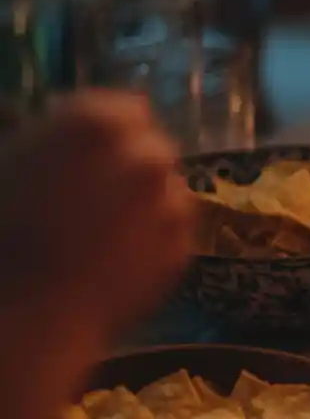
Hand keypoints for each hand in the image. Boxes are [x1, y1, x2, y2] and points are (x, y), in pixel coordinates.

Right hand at [0, 91, 196, 341]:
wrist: (30, 311)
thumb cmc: (2, 231)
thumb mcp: (10, 165)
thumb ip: (52, 139)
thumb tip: (69, 137)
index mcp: (96, 123)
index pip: (125, 108)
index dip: (105, 129)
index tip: (86, 150)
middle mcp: (146, 155)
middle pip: (149, 147)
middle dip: (128, 163)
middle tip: (95, 192)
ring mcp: (172, 202)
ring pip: (167, 188)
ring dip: (145, 200)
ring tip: (104, 231)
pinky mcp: (183, 245)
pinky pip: (173, 230)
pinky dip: (155, 237)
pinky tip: (118, 257)